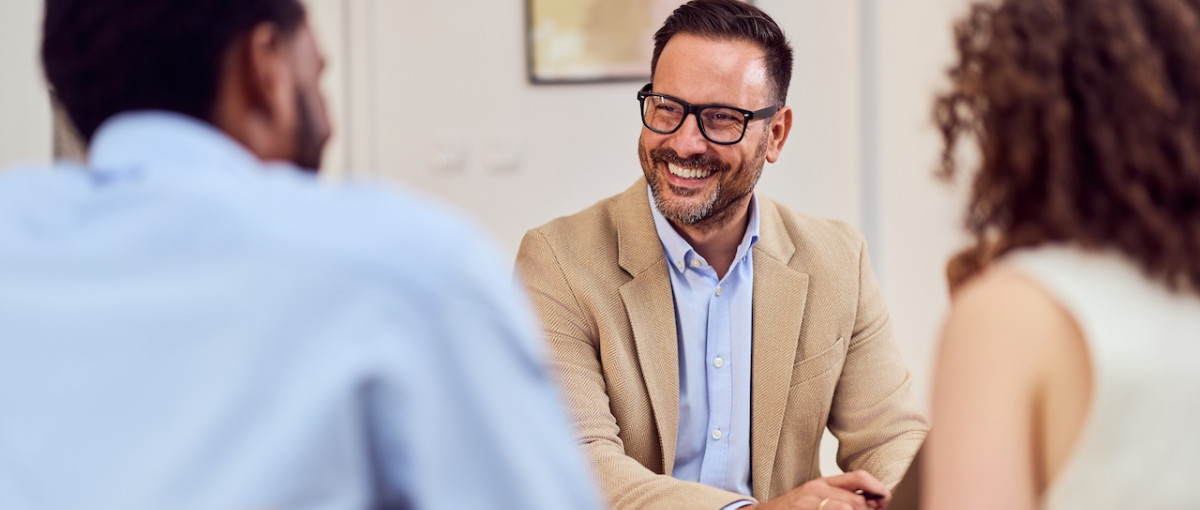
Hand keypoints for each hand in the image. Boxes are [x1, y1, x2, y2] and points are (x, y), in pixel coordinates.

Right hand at [744, 471, 890, 509]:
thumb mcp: (814, 498)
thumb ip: (839, 496)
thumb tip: (872, 502)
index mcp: (822, 483)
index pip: (859, 478)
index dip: (879, 489)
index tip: (885, 501)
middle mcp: (816, 490)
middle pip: (856, 500)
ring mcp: (809, 503)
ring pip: (847, 507)